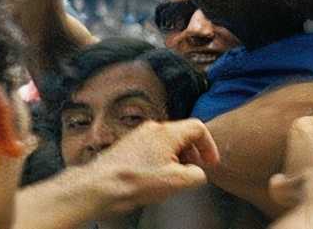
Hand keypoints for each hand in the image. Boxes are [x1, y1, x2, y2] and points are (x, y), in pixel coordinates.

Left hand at [89, 119, 220, 215]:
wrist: (101, 185)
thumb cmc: (134, 181)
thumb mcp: (177, 181)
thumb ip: (196, 174)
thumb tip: (197, 172)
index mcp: (167, 132)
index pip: (198, 128)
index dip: (209, 146)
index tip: (210, 161)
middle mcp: (153, 129)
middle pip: (182, 134)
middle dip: (193, 153)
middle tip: (195, 169)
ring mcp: (139, 135)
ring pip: (167, 141)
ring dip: (177, 157)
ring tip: (175, 176)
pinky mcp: (128, 146)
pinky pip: (152, 148)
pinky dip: (161, 159)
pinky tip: (156, 177)